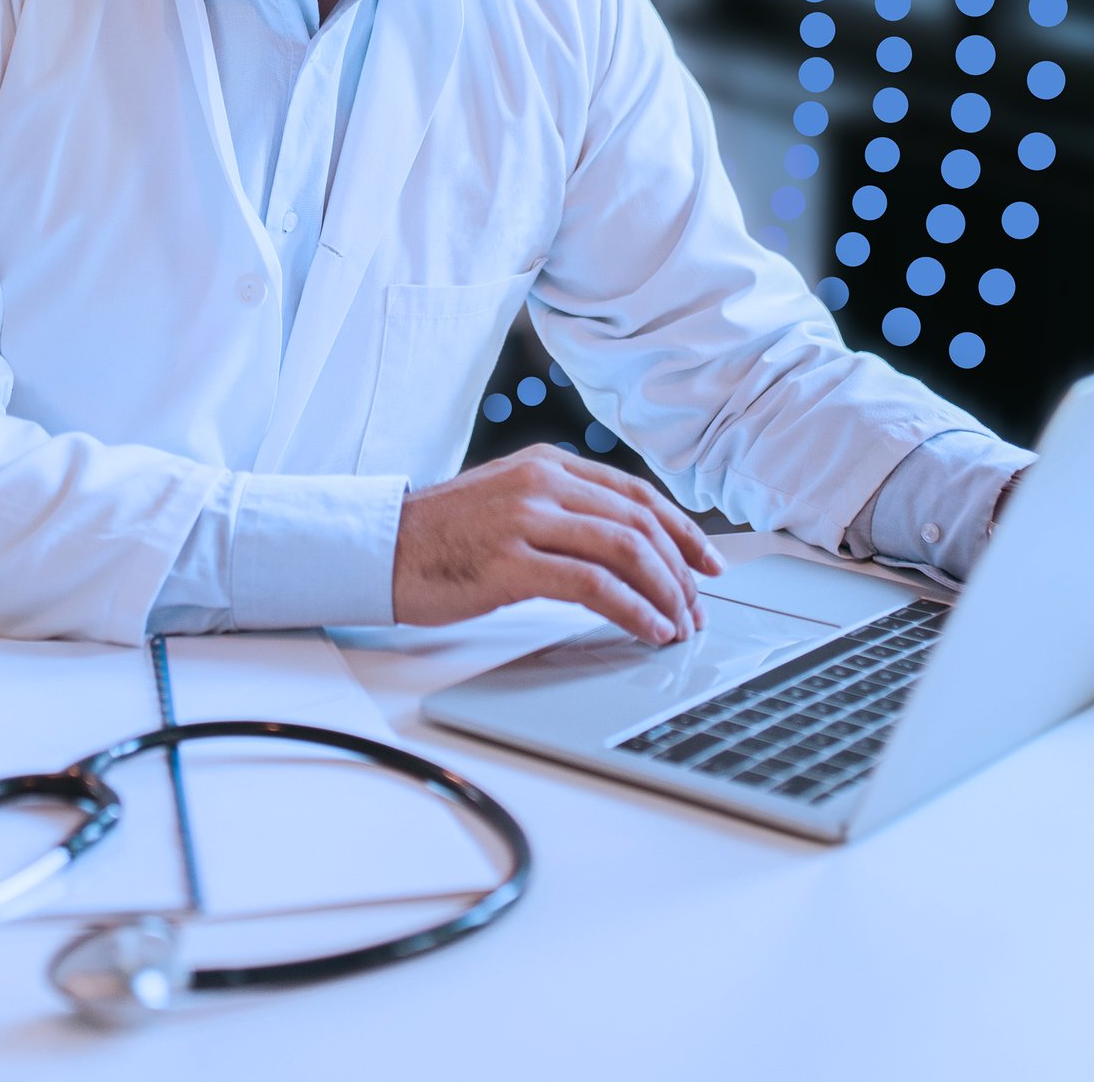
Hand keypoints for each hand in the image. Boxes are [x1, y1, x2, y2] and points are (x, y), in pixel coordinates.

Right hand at [391, 441, 724, 643]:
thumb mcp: (510, 500)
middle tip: (697, 610)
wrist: (382, 548)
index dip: (684, 531)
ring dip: (664, 592)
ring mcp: (525, 518)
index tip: (710, 564)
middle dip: (680, 571)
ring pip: (624, 549)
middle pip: (640, 521)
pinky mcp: (510, 561)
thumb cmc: (445, 536)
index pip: (637, 493)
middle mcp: (542, 481)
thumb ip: (564, 510)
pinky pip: (592, 585)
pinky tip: (647, 630)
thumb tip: (628, 551)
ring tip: (677, 626)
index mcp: (548, 463)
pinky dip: (631, 610)